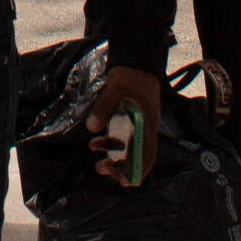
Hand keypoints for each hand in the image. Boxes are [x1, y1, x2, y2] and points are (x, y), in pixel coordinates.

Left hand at [87, 66, 160, 186]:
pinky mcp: (132, 120)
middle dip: (120, 165)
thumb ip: (104, 107)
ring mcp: (140, 124)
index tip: (125, 181)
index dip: (139, 170)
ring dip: (113, 153)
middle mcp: (146, 127)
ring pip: (128, 147)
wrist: (136, 59)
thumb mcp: (116, 87)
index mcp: (148, 122)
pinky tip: (96, 140)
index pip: (148, 153)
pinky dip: (110, 142)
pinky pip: (123, 138)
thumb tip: (92, 128)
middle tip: (102, 168)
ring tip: (94, 150)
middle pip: (138, 154)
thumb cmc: (130, 73)